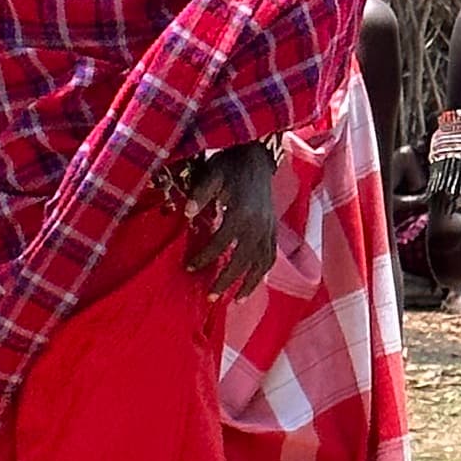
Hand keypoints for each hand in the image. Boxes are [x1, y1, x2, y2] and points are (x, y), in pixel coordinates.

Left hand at [183, 142, 278, 298]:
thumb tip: (187, 214)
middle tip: (210, 297)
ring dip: (247, 284)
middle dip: (226, 280)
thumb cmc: (229, 166)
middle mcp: (258, 226)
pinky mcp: (274, 231)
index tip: (188, 267)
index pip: (220, 242)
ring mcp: (268, 230)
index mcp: (242, 212)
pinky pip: (270, 258)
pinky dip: (262, 274)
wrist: (256, 158)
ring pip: (260, 264)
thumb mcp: (212, 173)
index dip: (204, 256)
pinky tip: (251, 287)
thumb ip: (200, 194)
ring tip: (234, 302)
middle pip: (241, 260)